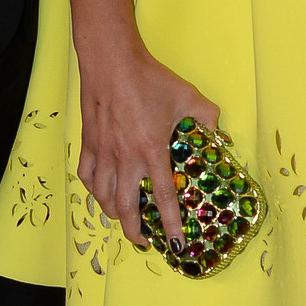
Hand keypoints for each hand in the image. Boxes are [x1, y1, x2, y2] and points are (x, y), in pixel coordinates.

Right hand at [76, 40, 217, 249]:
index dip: (171, 225)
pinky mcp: (89, 143)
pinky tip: (101, 192)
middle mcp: (125, 158)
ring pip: (102, 198)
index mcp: (152, 151)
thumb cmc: (150, 79)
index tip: (176, 244)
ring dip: (114, 215)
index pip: (162, 199)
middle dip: (135, 232)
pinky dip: (93, 191)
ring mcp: (104, 153)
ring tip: (124, 220)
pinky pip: (86, 177)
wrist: (112, 61)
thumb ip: (207, 117)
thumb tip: (218, 133)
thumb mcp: (189, 96)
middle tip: (145, 240)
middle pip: (125, 209)